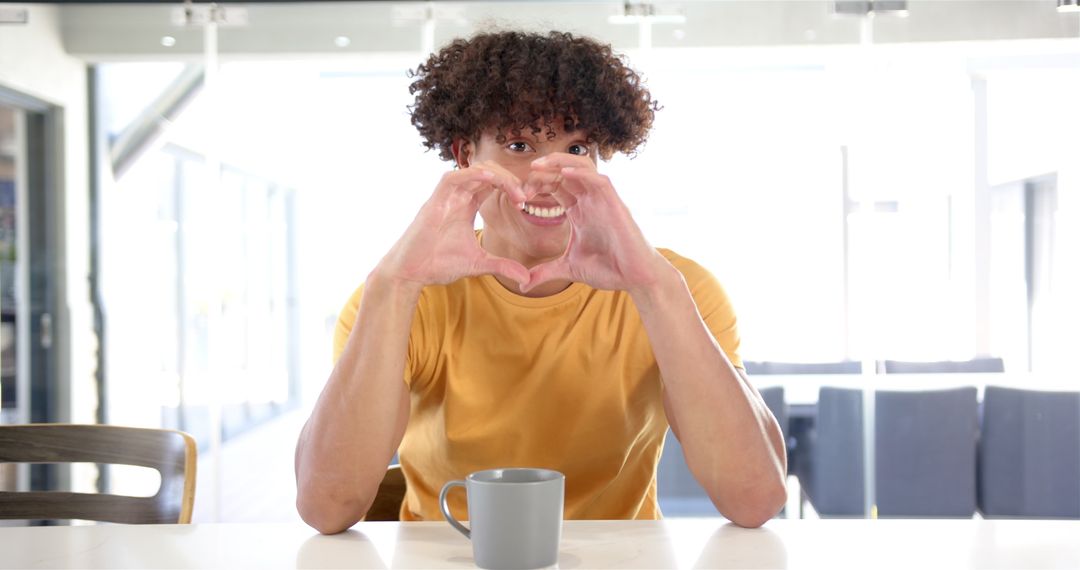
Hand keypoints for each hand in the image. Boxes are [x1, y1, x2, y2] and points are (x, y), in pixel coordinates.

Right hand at [377, 163, 530, 288]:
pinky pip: (453, 178)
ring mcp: (445, 197)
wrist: (411, 272)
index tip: (526, 203)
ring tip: (515, 191)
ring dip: (497, 176)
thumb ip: (502, 266)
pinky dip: (471, 174)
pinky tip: (490, 179)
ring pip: (474, 170)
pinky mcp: (434, 201)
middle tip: (524, 197)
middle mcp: (457, 196)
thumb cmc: (438, 264)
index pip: (493, 184)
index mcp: (467, 204)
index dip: (512, 187)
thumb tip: (526, 279)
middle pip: (488, 172)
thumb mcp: (479, 264)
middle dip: (509, 179)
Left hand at [521, 153, 666, 294]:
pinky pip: (598, 179)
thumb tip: (523, 286)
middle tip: (522, 183)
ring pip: (581, 166)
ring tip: (538, 166)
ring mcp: (603, 200)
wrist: (635, 278)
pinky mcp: (615, 203)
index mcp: (578, 210)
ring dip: (559, 162)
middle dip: (542, 172)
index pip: (554, 186)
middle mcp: (590, 200)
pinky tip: (563, 173)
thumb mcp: (568, 269)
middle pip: (564, 172)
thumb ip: (545, 272)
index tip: (518, 197)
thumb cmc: (609, 270)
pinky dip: (581, 173)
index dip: (535, 185)